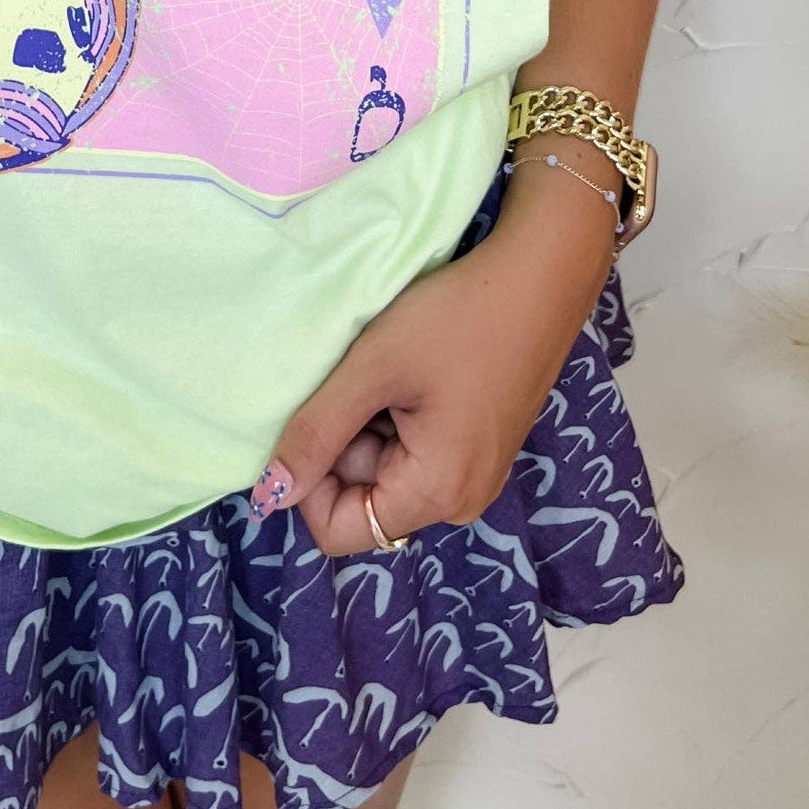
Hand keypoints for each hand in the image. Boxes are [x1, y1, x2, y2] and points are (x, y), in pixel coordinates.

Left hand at [252, 138, 620, 554]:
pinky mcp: (480, 449)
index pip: (338, 531)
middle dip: (345, 445)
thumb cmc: (456, 318)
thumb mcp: (373, 369)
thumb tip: (270, 494)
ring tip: (392, 369)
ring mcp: (475, 476)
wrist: (539, 277)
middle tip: (364, 381)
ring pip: (386, 472)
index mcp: (436, 495)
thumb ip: (316, 433)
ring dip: (370, 426)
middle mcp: (460, 502)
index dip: (310, 481)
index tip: (320, 416)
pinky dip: (397, 418)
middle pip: (363, 500)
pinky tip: (414, 372)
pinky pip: (415, 454)